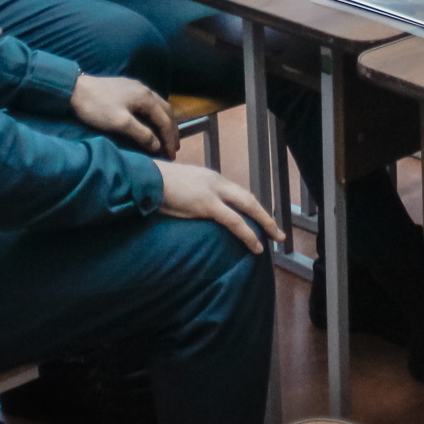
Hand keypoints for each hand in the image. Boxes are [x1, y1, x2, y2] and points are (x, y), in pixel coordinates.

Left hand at [70, 73, 179, 156]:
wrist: (76, 89)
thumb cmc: (97, 107)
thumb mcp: (120, 123)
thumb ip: (142, 134)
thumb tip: (157, 145)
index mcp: (146, 98)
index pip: (165, 121)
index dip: (169, 140)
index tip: (172, 156)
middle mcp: (146, 90)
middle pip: (167, 112)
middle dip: (172, 131)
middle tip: (173, 148)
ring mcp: (137, 87)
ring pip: (160, 106)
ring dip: (165, 122)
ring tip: (166, 137)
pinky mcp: (128, 88)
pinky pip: (150, 103)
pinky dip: (156, 115)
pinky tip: (152, 122)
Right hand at [156, 161, 284, 253]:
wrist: (144, 179)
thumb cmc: (154, 186)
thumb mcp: (177, 188)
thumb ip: (188, 196)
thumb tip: (190, 209)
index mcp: (209, 178)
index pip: (235, 193)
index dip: (248, 207)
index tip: (257, 219)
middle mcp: (215, 182)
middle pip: (248, 197)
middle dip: (265, 215)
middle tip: (278, 231)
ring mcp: (212, 192)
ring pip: (248, 207)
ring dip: (264, 223)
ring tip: (276, 238)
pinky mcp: (207, 204)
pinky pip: (234, 221)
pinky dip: (248, 233)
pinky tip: (256, 246)